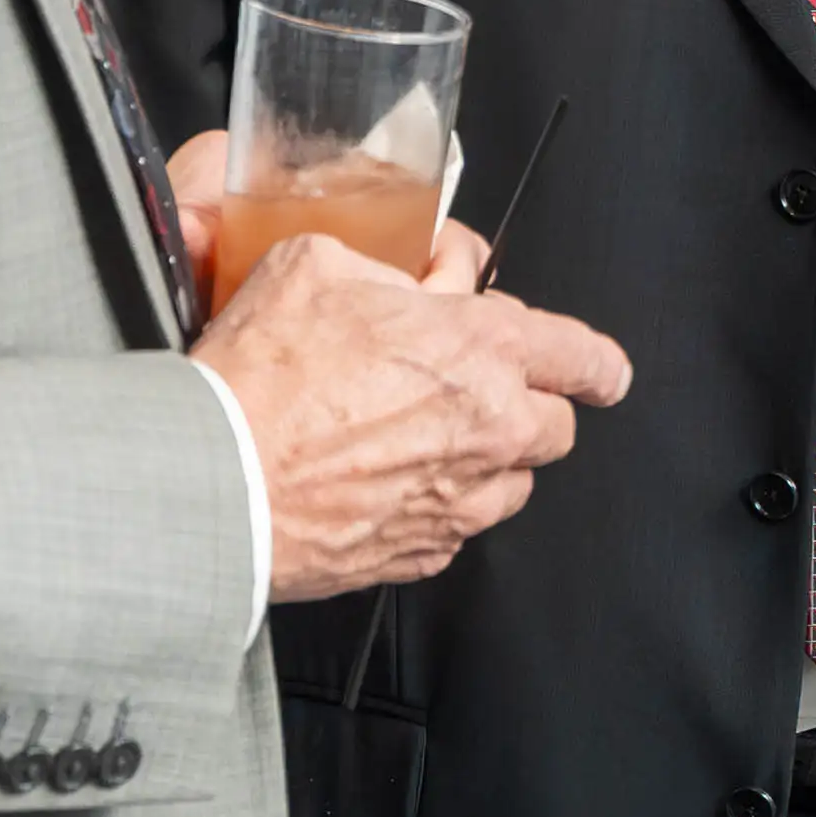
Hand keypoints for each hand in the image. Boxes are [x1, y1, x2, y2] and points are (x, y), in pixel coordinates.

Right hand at [191, 148, 629, 596]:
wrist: (213, 480)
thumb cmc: (259, 376)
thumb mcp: (318, 263)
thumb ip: (388, 264)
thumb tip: (414, 273)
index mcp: (483, 351)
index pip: (582, 355)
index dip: (597, 362)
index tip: (602, 372)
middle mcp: (489, 431)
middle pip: (556, 427)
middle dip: (528, 406)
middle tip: (473, 391)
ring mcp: (459, 502)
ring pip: (511, 484)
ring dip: (485, 461)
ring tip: (421, 440)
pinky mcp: (420, 552)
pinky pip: (456, 529)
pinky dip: (435, 507)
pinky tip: (384, 483)